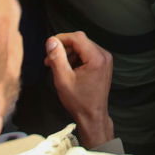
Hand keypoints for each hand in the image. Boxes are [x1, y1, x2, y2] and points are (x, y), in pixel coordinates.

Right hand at [44, 32, 114, 147]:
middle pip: (81, 41)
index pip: (77, 37)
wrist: (92, 116)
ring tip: (57, 66)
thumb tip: (51, 41)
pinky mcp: (104, 64)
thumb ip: (57, 58)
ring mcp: (105, 59)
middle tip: (49, 60)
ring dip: (69, 54)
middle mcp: (104, 55)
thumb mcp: (63, 79)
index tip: (48, 47)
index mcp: (96, 58)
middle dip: (64, 48)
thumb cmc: (78, 101)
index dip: (61, 39)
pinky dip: (76, 58)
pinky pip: (88, 54)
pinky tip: (68, 69)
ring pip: (83, 47)